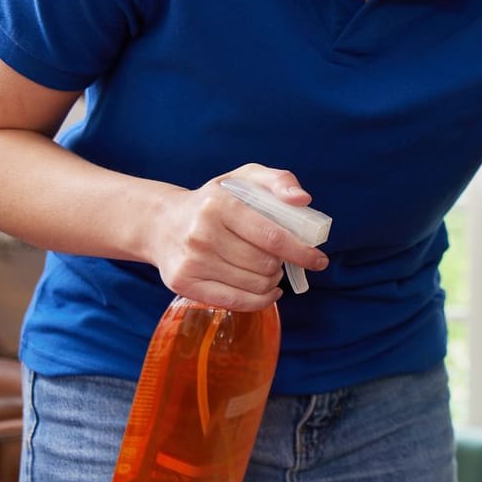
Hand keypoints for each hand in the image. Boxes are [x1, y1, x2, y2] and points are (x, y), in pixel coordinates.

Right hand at [147, 164, 326, 310]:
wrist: (162, 223)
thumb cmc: (214, 201)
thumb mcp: (244, 179)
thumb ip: (279, 180)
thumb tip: (303, 199)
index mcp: (220, 204)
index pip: (271, 236)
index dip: (301, 251)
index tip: (319, 260)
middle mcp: (202, 234)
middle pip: (264, 264)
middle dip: (282, 265)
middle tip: (280, 259)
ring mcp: (191, 261)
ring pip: (254, 285)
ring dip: (271, 281)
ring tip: (268, 270)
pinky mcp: (184, 283)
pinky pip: (235, 302)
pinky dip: (260, 300)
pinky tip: (267, 291)